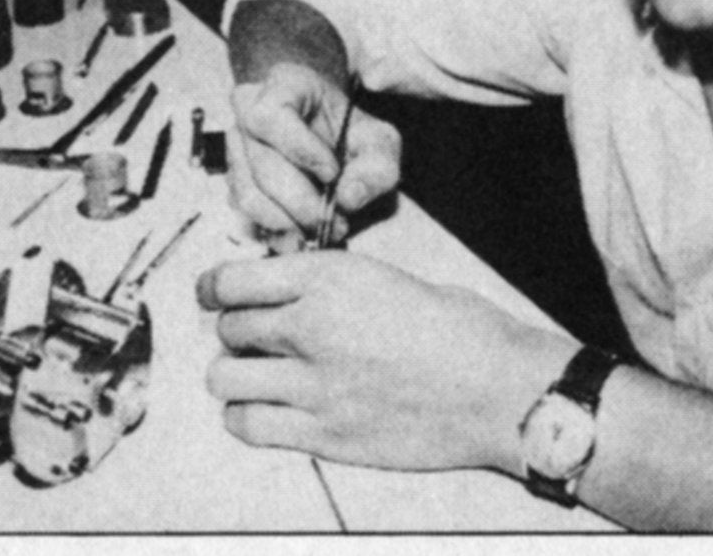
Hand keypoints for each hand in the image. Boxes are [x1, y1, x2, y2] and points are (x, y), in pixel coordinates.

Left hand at [197, 251, 575, 472]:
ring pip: (226, 379)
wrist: (499, 390)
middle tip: (253, 339)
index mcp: (328, 279)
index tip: (213, 294)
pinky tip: (264, 412)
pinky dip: (246, 418)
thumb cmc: (463, 333)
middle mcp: (310, 327)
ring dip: (234, 376)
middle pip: (228, 329)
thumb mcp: (393, 280)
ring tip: (255, 377)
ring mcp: (313, 385)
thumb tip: (297, 296)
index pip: (232, 280)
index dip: (215, 288)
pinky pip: (249, 426)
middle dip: (236, 332)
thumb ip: (335, 287)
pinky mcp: (324, 434)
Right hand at [228, 63, 400, 246]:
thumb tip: (348, 196)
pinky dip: (276, 232)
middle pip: (261, 165)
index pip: (270, 117)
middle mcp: (248, 114)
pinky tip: (303, 235)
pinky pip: (244, 215)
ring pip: (249, 195)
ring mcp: (236, 149)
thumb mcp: (379, 141)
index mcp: (283, 86)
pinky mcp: (234, 183)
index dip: (299, 150)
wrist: (331, 138)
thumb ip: (377, 166)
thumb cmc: (350, 133)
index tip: (332, 173)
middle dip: (301, 201)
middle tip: (334, 220)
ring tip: (322, 230)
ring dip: (288, 222)